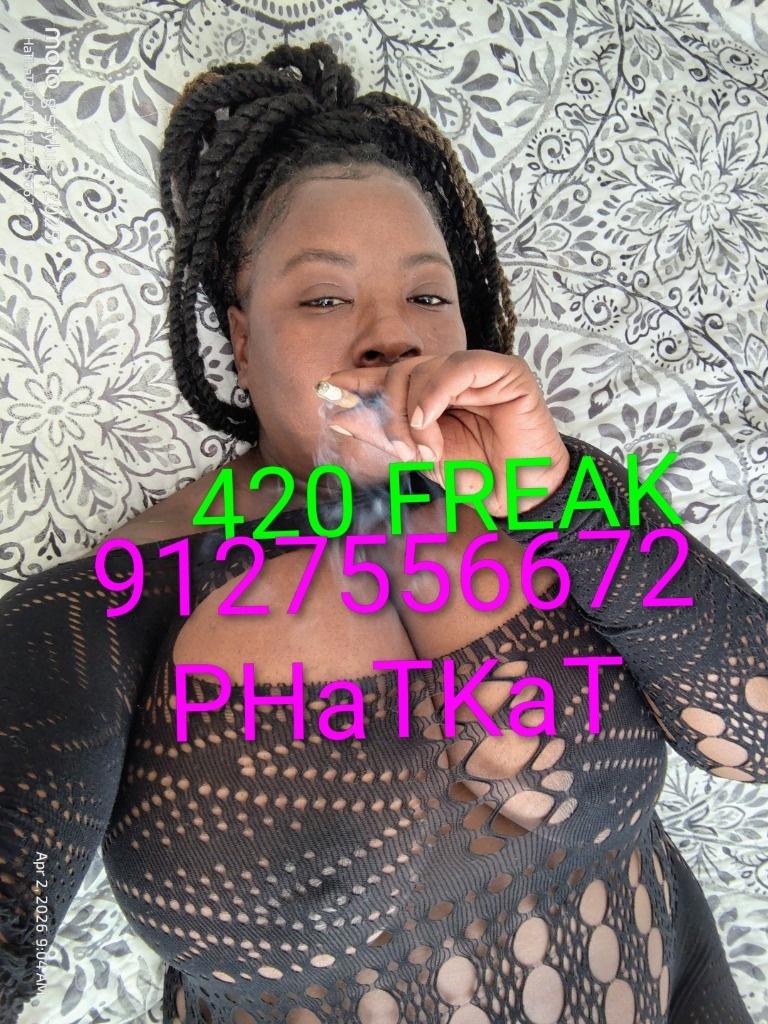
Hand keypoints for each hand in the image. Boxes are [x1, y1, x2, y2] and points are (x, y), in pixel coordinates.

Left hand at [315, 351, 569, 517]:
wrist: (520, 495)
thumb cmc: (476, 477)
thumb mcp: (420, 457)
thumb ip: (384, 434)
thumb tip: (339, 416)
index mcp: (428, 394)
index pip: (387, 377)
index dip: (357, 381)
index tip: (325, 390)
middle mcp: (449, 378)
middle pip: (399, 372)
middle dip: (388, 412)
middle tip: (397, 451)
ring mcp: (477, 372)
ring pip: (423, 369)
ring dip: (413, 413)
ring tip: (423, 450)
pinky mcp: (505, 371)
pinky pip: (459, 367)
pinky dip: (435, 392)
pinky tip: (427, 418)